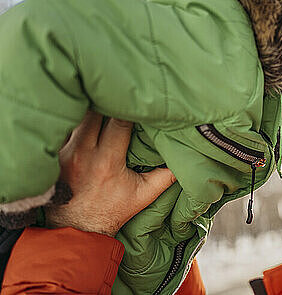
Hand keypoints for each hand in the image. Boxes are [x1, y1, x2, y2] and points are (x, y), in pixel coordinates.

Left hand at [45, 111, 176, 236]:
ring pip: (78, 116)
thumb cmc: (112, 210)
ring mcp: (64, 152)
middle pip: (94, 111)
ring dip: (92, 107)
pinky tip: (86, 113)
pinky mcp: (53, 153)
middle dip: (107, 100)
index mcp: (107, 161)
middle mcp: (82, 153)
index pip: (119, 121)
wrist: (76, 228)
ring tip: (103, 98)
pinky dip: (77, 118)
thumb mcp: (144, 195)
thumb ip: (167, 176)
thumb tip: (188, 159)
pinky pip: (66, 126)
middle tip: (119, 93)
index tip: (138, 99)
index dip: (129, 107)